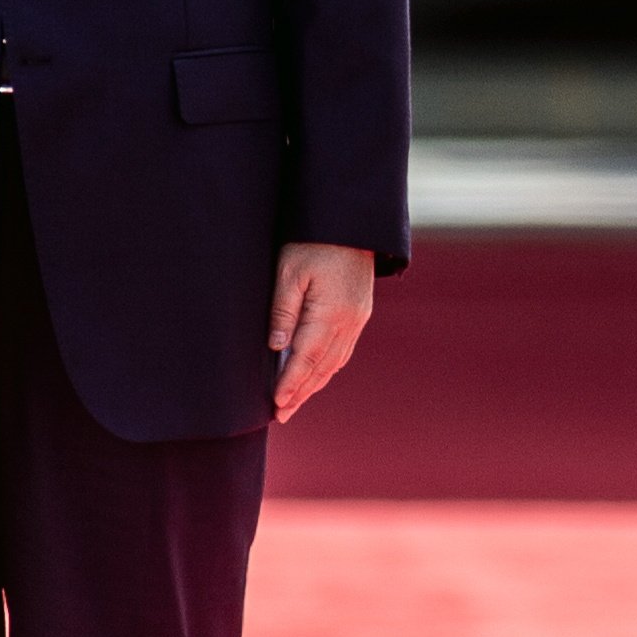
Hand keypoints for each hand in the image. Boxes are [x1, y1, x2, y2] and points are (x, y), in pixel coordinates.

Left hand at [271, 242, 375, 422]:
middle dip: (301, 392)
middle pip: (323, 367)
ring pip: (335, 361)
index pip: (306, 358)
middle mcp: (350, 321)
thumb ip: (283, 310)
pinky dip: (327, 367)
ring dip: (315, 383)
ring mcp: (358, 319)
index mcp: (332, 313)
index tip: (277, 404)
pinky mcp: (359, 313)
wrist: (351, 222)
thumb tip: (276, 347)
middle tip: (282, 414)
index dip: (291, 383)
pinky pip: (343, 349)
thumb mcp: (289, 271)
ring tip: (295, 401)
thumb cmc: (314, 241)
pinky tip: (316, 374)